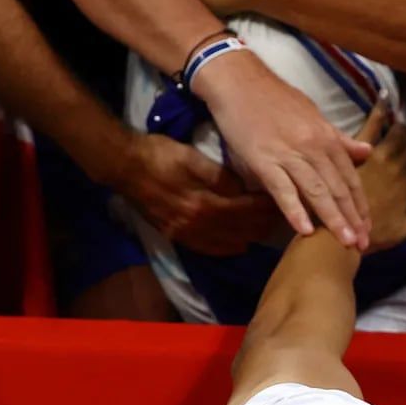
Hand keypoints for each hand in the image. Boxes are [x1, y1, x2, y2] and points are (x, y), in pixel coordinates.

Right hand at [116, 130, 283, 256]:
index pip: (245, 212)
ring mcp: (185, 233)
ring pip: (226, 243)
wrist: (124, 166)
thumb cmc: (160, 155)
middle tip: (280, 219)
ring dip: (248, 238)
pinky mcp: (175, 234)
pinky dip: (226, 248)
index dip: (265, 209)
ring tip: (264, 231)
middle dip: (262, 225)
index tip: (281, 204)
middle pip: (240, 231)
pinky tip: (236, 246)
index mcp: (204, 204)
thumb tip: (244, 189)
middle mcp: (197, 225)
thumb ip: (220, 177)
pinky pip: (207, 248)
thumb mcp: (193, 158)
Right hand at [196, 46, 372, 246]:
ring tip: (344, 242)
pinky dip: (294, 210)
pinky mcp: (264, 160)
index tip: (369, 228)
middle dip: (352, 218)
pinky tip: (304, 231)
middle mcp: (314, 147)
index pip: (350, 178)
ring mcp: (289, 154)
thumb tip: (367, 151)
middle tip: (362, 245)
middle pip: (338, 188)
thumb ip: (339, 139)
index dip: (360, 205)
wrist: (240, 82)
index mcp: (327, 139)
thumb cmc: (275, 101)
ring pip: (317, 191)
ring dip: (332, 219)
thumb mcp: (313, 117)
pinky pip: (283, 189)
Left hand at [353, 103, 405, 250]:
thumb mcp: (403, 231)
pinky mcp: (357, 150)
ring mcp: (377, 157)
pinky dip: (380, 112)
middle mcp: (396, 169)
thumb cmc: (369, 236)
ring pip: (397, 134)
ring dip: (403, 126)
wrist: (337, 232)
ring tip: (404, 120)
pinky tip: (384, 99)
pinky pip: (372, 127)